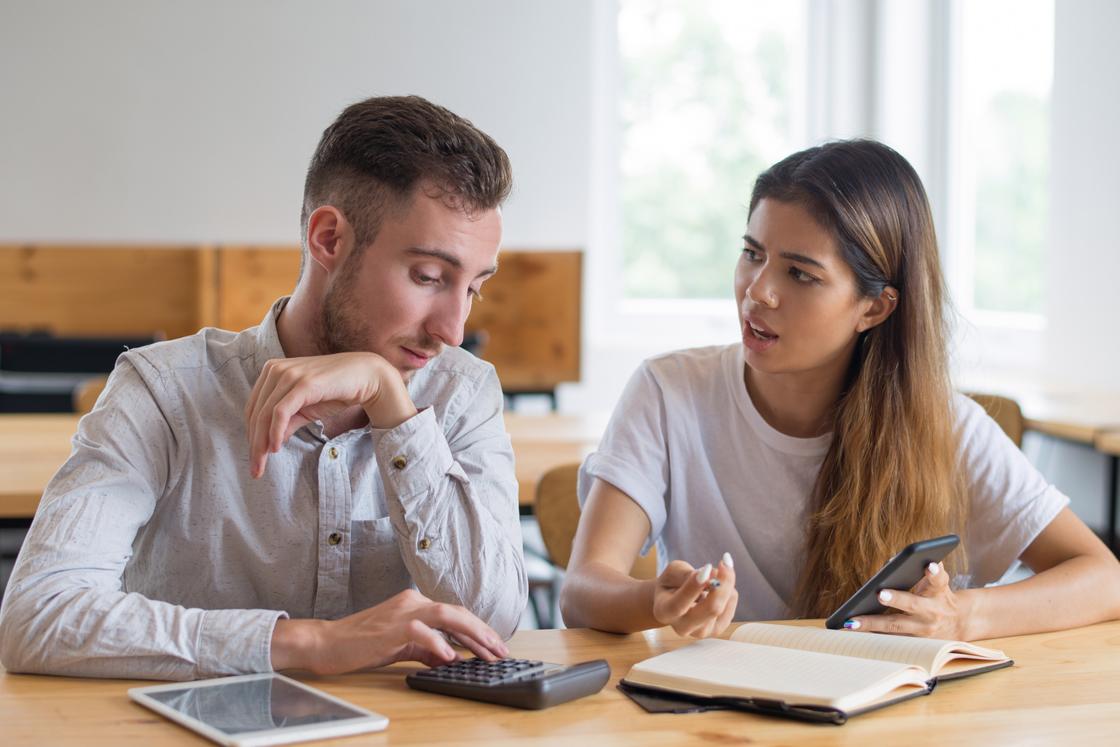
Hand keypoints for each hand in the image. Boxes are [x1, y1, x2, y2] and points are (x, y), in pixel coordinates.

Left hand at [245, 353, 416, 477]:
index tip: (255, 458)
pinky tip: (275, 448)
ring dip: (261, 444)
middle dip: (253, 445)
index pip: (253, 408)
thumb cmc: (336, 391)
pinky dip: (275, 432)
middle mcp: (275, 369)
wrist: (365, 377)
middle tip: (255, 470)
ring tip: (262, 465)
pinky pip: (281, 412)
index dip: (251, 435)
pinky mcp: (303, 383)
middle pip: (255, 413)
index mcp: (272, 371)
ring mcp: (289, 374)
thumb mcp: (305, 410)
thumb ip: (287, 423)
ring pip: (264, 415)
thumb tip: (269, 445)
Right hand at [270, 589, 508, 674]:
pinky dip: (439, 644)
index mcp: (415, 603)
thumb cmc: (362, 644)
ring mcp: (403, 612)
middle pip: (457, 612)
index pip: (455, 614)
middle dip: (483, 632)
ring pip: (446, 615)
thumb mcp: (400, 645)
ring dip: (471, 634)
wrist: (327, 642)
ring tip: (487, 652)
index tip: (496, 647)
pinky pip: (421, 632)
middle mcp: (413, 601)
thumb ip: (425, 649)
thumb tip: (450, 657)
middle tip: (502, 651)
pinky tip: (451, 657)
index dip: (478, 630)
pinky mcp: (391, 627)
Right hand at [651, 554, 737, 637]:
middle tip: (725, 561)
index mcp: (664, 612)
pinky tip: (717, 588)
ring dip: (724, 584)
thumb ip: (687, 574)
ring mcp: (701, 632)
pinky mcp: (717, 630)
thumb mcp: (672, 572)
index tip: (706, 566)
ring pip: (723, 605)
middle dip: (722, 583)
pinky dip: (728, 591)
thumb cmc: (671, 583)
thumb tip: (712, 577)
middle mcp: (682, 627)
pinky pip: (731, 604)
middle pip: (711, 608)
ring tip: (712, 576)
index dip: (694, 586)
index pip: (680, 604)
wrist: (673, 601)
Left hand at [844, 562, 968, 638]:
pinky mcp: (913, 642)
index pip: (939, 579)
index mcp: (939, 592)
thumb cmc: (939, 595)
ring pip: (895, 627)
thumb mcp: (938, 581)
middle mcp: (932, 611)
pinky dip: (871, 634)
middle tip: (880, 594)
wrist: (959, 624)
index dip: (934, 572)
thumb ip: (924, 568)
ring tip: (851, 622)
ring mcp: (923, 630)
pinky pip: (889, 638)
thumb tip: (894, 560)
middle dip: (896, 599)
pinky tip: (851, 629)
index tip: (929, 564)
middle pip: (913, 604)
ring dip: (872, 624)